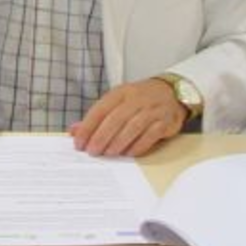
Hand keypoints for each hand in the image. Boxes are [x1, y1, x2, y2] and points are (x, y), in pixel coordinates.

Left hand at [69, 79, 188, 156]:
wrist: (171, 92)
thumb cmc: (139, 99)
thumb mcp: (117, 101)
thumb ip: (97, 116)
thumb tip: (75, 130)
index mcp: (119, 93)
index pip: (100, 110)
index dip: (88, 127)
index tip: (79, 141)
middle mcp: (135, 99)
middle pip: (115, 119)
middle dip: (101, 137)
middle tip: (92, 151)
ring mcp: (151, 110)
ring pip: (132, 127)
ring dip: (118, 142)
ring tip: (108, 153)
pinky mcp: (165, 122)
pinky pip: (150, 136)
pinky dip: (137, 146)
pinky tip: (128, 153)